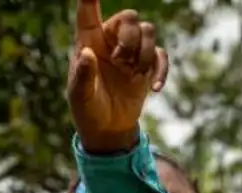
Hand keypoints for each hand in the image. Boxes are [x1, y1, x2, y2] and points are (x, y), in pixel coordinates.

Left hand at [68, 1, 169, 153]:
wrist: (107, 129)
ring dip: (145, 52)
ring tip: (133, 74)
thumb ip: (82, 75)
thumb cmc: (87, 109)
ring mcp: (131, 53)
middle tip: (121, 60)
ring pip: (148, 31)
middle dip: (130, 37)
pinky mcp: (147, 67)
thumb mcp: (80, 96)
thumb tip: (87, 53)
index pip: (88, 14)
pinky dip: (161, 70)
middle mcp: (111, 42)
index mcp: (89, 42)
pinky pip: (162, 55)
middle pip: (129, 17)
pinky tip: (155, 88)